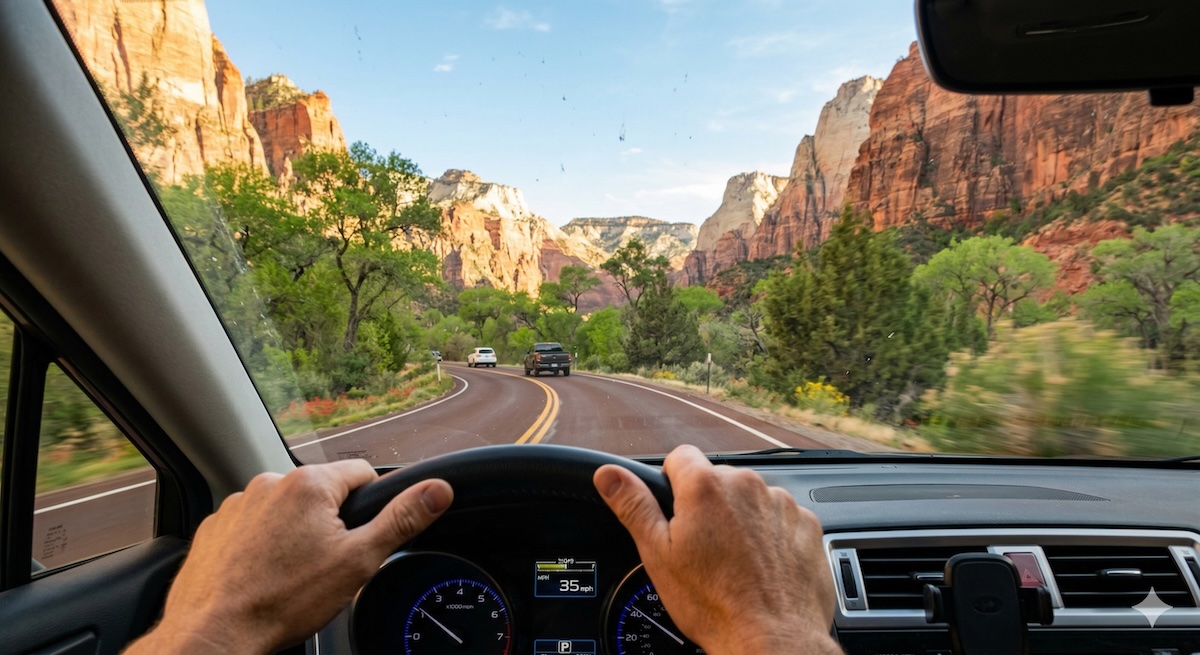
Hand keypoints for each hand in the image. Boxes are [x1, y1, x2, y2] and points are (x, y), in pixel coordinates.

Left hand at [124, 460, 452, 654]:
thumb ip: (401, 519)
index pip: (361, 474)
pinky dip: (259, 545)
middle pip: (320, 494)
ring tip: (289, 575)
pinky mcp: (214, 527)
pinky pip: (250, 526)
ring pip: (284, 511)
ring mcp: (237, 504)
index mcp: (309, 484)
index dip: (370, 506)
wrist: (215, 634)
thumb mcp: (358, 561)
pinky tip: (262, 575)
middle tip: (324, 565)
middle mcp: (269, 483)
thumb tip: (438, 489)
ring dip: (292, 533)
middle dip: (328, 524)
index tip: (360, 537)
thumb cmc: (283, 601)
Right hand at [594, 445, 840, 654]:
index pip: (679, 457)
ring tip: (734, 562)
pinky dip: (771, 534)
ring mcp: (781, 503)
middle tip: (701, 548)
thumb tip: (609, 475)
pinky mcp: (806, 524)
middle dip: (707, 505)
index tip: (674, 511)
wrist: (772, 639)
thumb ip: (633, 505)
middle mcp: (747, 486)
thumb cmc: (715, 604)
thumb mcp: (658, 555)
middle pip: (716, 479)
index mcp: (705, 487)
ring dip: (741, 519)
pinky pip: (781, 517)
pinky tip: (761, 565)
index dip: (671, 483)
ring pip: (750, 499)